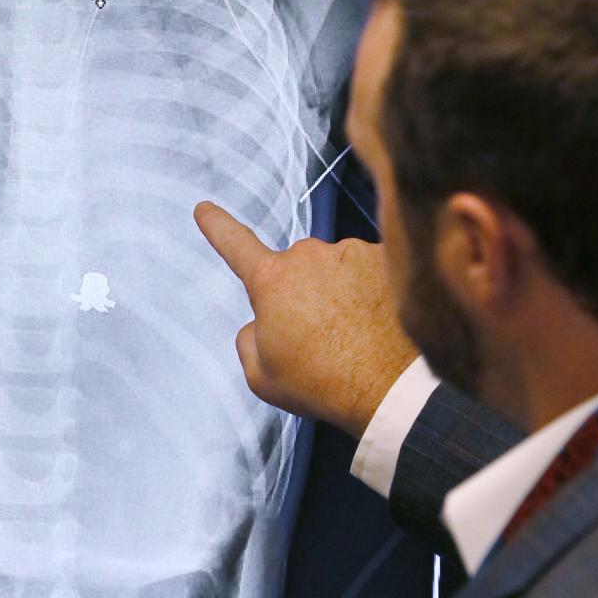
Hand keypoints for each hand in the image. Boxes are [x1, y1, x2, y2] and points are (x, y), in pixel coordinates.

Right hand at [193, 201, 418, 438]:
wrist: (393, 389)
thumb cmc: (323, 384)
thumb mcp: (262, 374)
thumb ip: (250, 337)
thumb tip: (263, 321)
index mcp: (272, 280)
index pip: (234, 244)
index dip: (216, 226)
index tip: (204, 209)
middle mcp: (309, 255)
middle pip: (295, 268)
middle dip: (299, 292)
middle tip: (317, 336)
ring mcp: (351, 252)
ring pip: (335, 268)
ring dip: (338, 292)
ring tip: (353, 336)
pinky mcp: (387, 259)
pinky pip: (369, 270)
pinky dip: (371, 292)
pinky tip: (379, 324)